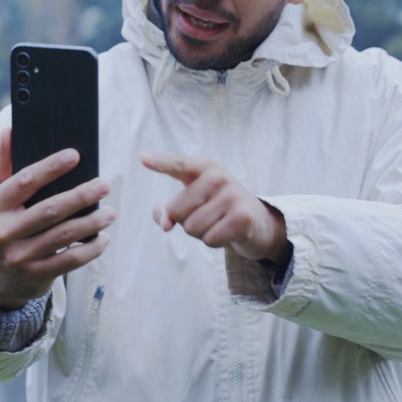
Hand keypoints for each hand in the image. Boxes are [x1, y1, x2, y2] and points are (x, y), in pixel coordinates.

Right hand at [0, 128, 114, 308]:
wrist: (1, 276)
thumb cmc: (8, 224)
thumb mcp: (0, 197)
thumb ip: (5, 164)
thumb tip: (10, 129)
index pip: (24, 182)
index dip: (50, 168)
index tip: (75, 155)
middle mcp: (1, 233)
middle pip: (48, 210)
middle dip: (80, 196)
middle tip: (104, 185)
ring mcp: (18, 258)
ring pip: (62, 236)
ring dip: (91, 223)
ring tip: (111, 212)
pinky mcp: (35, 276)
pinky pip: (70, 261)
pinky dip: (91, 249)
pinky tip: (104, 238)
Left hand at [141, 152, 290, 265]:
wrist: (259, 223)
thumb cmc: (219, 210)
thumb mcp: (194, 203)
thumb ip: (169, 210)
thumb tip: (166, 224)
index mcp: (204, 169)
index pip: (179, 164)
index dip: (160, 163)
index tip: (142, 158)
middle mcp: (218, 177)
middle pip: (177, 210)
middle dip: (187, 222)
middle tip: (209, 216)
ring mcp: (231, 195)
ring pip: (192, 228)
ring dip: (202, 233)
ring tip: (219, 224)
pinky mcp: (241, 216)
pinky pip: (209, 239)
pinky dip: (215, 242)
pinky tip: (228, 233)